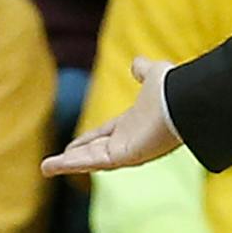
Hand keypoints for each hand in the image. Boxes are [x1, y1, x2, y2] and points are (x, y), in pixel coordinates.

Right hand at [42, 58, 183, 175]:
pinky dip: (72, 164)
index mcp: (133, 125)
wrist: (187, 101)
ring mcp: (128, 152)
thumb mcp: (153, 75)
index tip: (70, 145)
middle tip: (51, 165)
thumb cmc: (175, 90)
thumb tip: (136, 63)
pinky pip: (94, 162)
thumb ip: (143, 70)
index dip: (86, 140)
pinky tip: (52, 165)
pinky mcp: (126, 157)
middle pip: (94, 152)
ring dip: (67, 165)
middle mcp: (130, 141)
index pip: (104, 135)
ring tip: (44, 169)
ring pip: (90, 160)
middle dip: (73, 159)